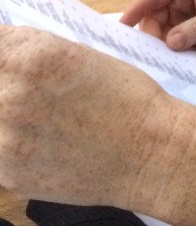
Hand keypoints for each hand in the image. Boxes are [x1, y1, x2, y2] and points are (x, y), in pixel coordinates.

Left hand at [0, 25, 195, 225]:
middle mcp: (11, 96)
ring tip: (39, 119)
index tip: (12, 59)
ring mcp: (5, 140)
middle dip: (7, 82)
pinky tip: (42, 143)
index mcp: (32, 57)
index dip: (5, 51)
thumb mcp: (78, 56)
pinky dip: (11, 146)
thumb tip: (4, 56)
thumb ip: (31, 54)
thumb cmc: (126, 97)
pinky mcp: (9, 174)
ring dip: (7, 116)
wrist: (152, 151)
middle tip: (35, 94)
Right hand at [120, 0, 195, 55]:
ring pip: (165, 38)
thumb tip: (169, 43)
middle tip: (171, 55)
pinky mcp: (189, 35)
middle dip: (160, 40)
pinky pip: (178, 48)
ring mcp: (182, 20)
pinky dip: (191, 54)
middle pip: (153, 22)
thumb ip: (195, 28)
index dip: (134, 11)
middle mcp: (177, 2)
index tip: (121, 28)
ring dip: (179, 50)